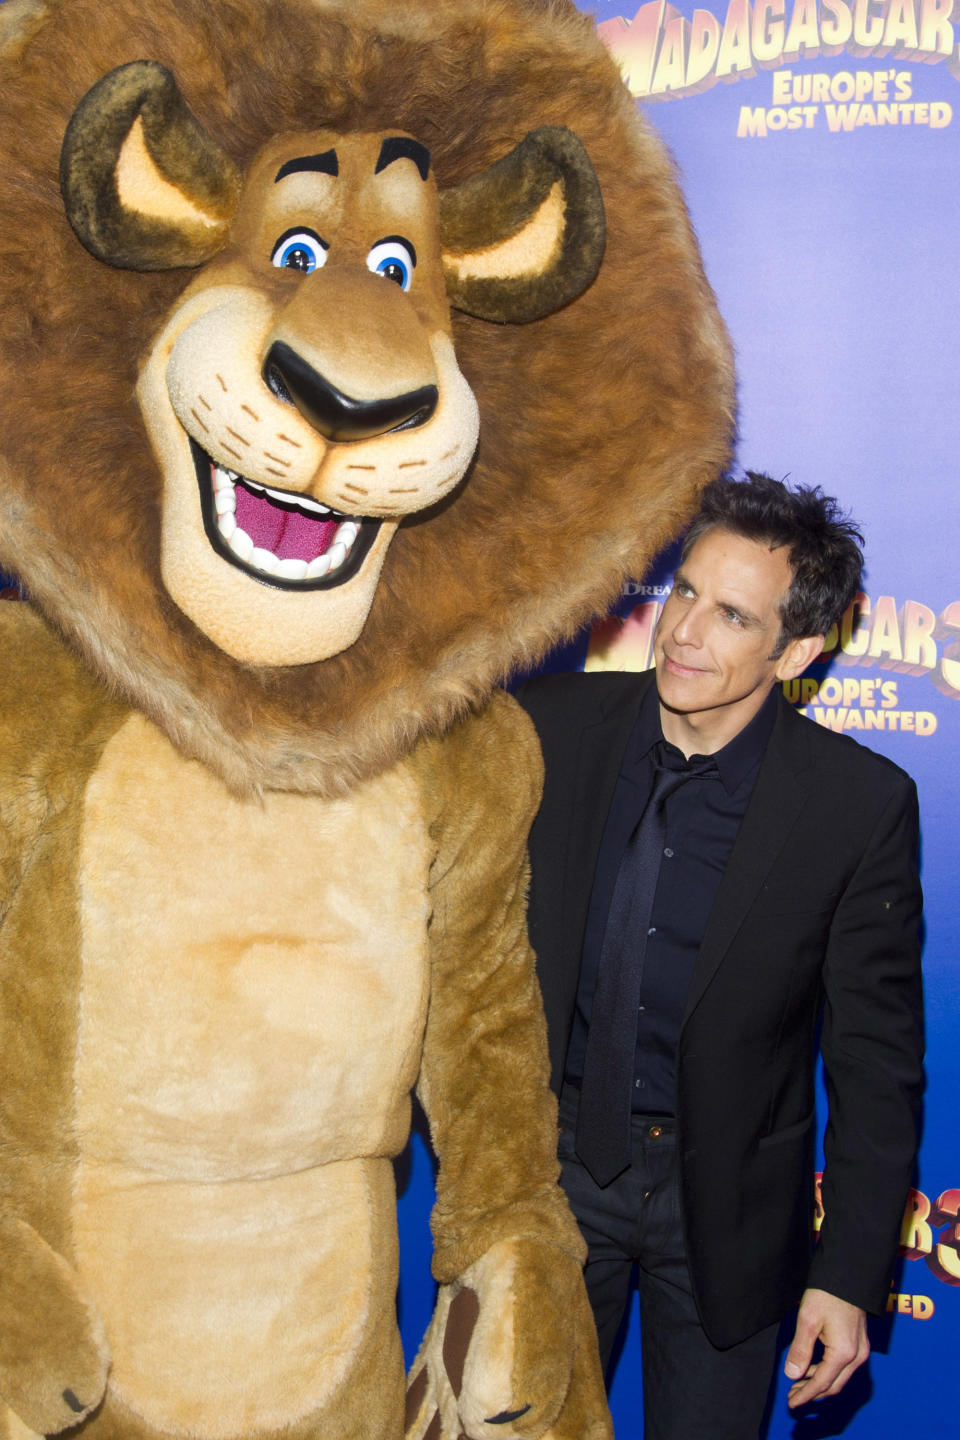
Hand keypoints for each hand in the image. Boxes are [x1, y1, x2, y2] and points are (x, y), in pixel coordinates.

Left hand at [783, 1288, 868, 1408]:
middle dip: (812, 1393)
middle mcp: (857, 1356)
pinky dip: (827, 1372)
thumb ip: (801, 1350)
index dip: (806, 1395)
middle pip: (833, 1385)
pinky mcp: (860, 1343)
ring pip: (839, 1377)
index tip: (791, 1403)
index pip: (822, 1383)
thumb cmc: (828, 1294)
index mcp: (844, 1353)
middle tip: (792, 1396)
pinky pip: (844, 1367)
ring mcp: (861, 1350)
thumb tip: (792, 1374)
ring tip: (798, 1384)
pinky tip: (812, 1368)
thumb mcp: (808, 1320)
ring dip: (819, 1383)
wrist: (849, 1275)